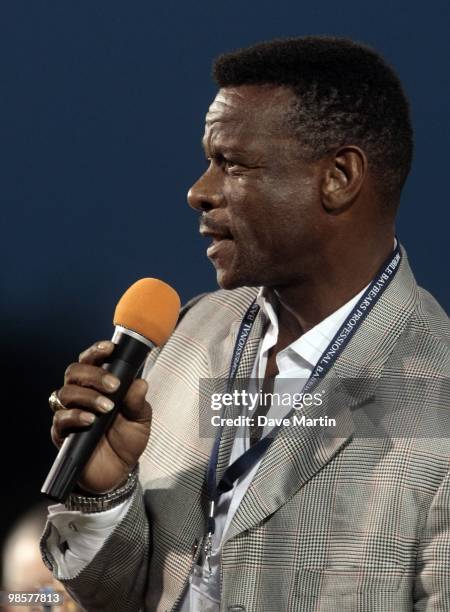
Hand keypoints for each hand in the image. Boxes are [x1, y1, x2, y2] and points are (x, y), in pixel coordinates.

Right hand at [51, 341, 150, 493]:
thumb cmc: (127, 440)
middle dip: (94, 375)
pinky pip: (60, 418)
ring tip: (107, 408)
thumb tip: (139, 383)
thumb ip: (138, 401)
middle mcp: (81, 394)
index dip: (97, 351)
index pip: (91, 361)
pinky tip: (90, 420)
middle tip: (114, 386)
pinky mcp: (61, 433)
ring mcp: (69, 412)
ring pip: (65, 392)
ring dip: (88, 396)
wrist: (118, 473)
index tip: (110, 348)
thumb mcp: (141, 419)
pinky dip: (75, 415)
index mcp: (99, 385)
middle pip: (74, 372)